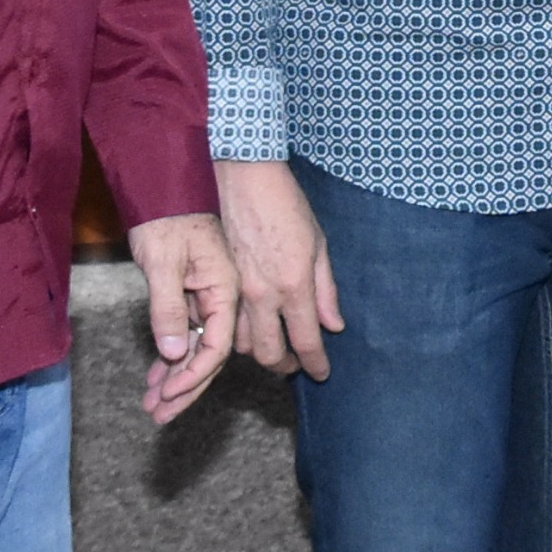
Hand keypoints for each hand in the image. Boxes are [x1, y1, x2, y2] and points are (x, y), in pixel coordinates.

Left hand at [125, 211, 237, 424]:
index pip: (215, 348)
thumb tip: (176, 354)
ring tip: (151, 403)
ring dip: (174, 377)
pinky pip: (188, 333)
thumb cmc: (167, 216)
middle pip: (209, 356)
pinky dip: (170, 356)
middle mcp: (224, 298)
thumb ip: (170, 308)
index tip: (169, 397)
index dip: (192, 377)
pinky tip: (155, 375)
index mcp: (226, 290)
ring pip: (197, 348)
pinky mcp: (196, 293)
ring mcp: (211, 296)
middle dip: (183, 389)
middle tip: (158, 415)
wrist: (166, 181)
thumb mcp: (163, 262)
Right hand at [215, 158, 343, 379]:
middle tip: (295, 364)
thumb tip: (334, 325)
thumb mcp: (318, 244)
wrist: (243, 177)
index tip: (322, 374)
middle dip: (284, 366)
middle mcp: (262, 294)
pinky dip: (238, 333)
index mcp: (293, 284)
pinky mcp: (216, 282)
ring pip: (242, 343)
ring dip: (260, 351)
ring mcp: (235, 289)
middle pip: (269, 354)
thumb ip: (325, 290)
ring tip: (275, 345)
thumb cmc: (286, 206)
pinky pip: (225, 322)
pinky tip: (251, 326)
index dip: (316, 364)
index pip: (306, 341)